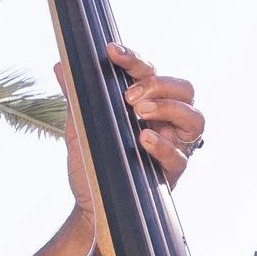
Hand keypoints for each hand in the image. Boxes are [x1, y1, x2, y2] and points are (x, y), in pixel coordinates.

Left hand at [58, 44, 204, 217]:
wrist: (90, 203)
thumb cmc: (92, 162)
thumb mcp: (79, 127)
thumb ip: (75, 97)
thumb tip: (61, 65)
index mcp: (148, 103)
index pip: (151, 72)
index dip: (134, 60)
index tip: (112, 52)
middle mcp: (166, 121)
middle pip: (184, 89)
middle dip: (158, 84)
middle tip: (129, 96)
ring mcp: (174, 145)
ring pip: (195, 117)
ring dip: (169, 108)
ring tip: (140, 112)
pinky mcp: (173, 172)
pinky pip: (180, 156)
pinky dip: (162, 144)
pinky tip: (143, 138)